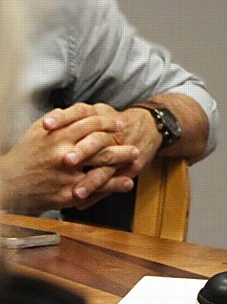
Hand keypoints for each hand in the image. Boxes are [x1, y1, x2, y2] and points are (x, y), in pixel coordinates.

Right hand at [0, 103, 137, 212]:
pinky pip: (96, 189)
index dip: (107, 122)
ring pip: (102, 166)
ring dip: (122, 161)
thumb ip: (56, 120)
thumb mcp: (35, 132)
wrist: (8, 185)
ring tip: (136, 158)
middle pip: (101, 144)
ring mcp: (67, 175)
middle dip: (120, 142)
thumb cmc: (24, 156)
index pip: (90, 124)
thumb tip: (73, 109)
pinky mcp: (68, 193)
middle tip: (134, 141)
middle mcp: (64, 154)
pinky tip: (127, 183)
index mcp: (57, 136)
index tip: (119, 123)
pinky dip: (114, 185)